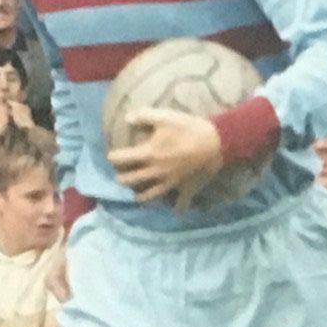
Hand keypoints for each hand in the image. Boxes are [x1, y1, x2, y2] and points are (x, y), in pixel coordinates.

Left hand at [108, 107, 227, 204]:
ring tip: (137, 195)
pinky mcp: (184, 188)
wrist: (215, 142)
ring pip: (149, 195)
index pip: (122, 159)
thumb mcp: (164, 116)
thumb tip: (127, 119)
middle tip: (120, 175)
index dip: (113, 157)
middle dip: (122, 178)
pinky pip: (180, 204)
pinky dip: (177, 208)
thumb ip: (143, 116)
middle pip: (130, 180)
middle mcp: (155, 172)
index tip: (111, 156)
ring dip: (140, 196)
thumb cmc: (188, 128)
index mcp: (148, 154)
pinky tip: (175, 210)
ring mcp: (169, 182)